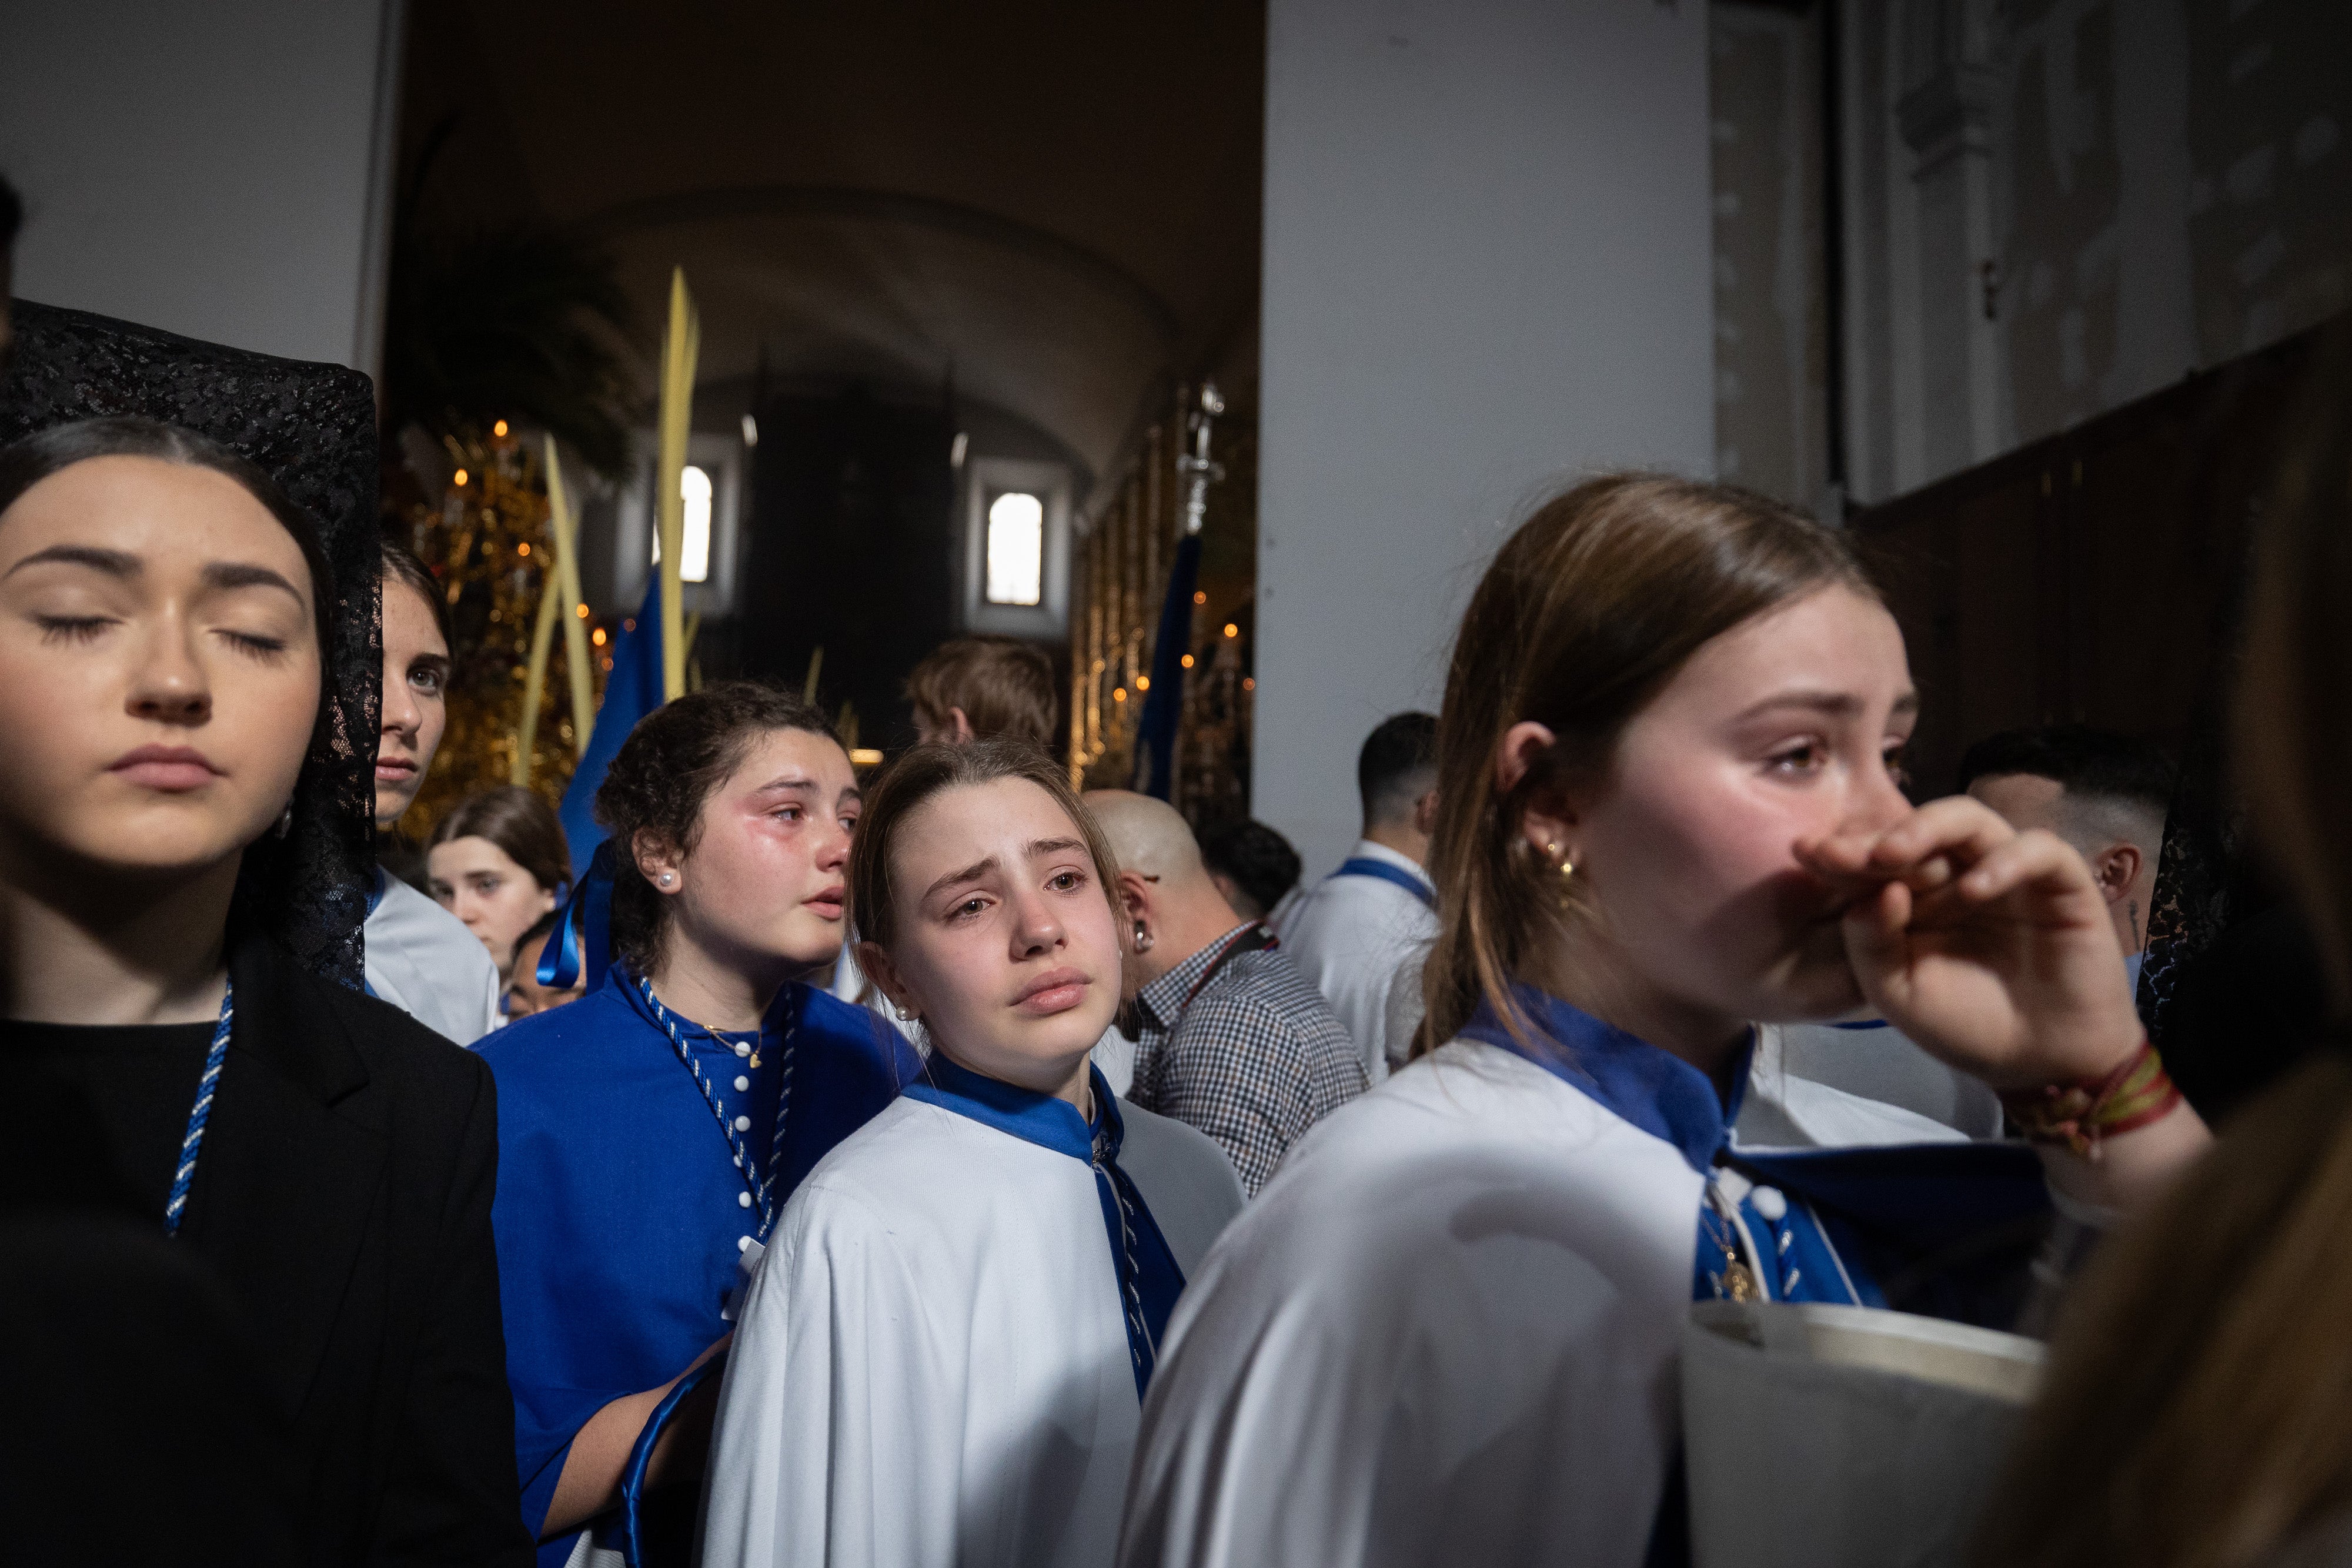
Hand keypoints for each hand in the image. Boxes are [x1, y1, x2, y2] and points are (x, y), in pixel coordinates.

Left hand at [1795, 797, 2142, 1090]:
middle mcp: (1956, 873)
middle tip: (1841, 855)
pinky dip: (2004, 862)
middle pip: (1914, 832)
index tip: (1803, 854)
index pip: (1873, 859)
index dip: (1841, 854)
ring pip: (1969, 821)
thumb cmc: (1964, 1024)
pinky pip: (2037, 849)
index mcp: (1912, 895)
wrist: (2040, 1064)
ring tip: (1892, 856)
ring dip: (1927, 830)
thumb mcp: (1897, 991)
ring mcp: (2007, 871)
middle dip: (1874, 841)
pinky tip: (1973, 890)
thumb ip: (1869, 943)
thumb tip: (1871, 892)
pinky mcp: (2060, 881)